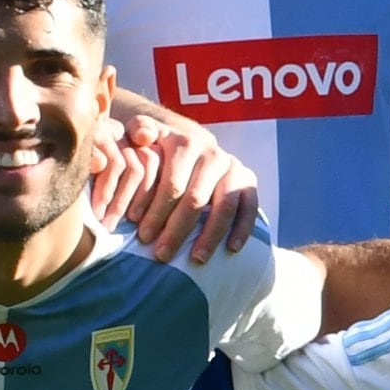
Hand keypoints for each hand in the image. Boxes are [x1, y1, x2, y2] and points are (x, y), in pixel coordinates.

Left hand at [104, 109, 261, 259]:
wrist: (196, 147)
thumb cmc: (163, 151)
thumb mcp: (148, 135)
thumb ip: (140, 130)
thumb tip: (142, 136)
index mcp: (186, 143)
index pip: (172, 184)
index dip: (156, 212)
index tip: (143, 237)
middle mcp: (213, 154)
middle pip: (195, 199)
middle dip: (177, 230)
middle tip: (162, 256)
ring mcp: (233, 168)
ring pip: (224, 207)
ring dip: (210, 236)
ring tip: (195, 260)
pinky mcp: (249, 182)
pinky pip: (249, 209)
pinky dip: (242, 230)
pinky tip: (231, 250)